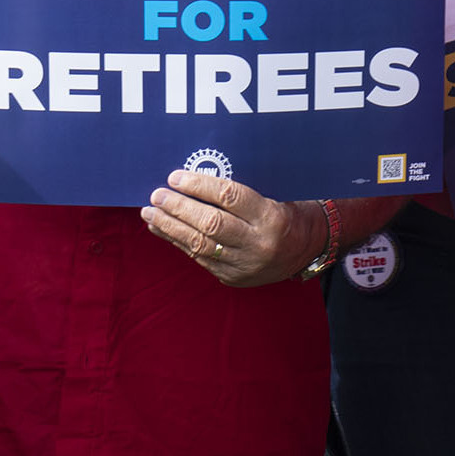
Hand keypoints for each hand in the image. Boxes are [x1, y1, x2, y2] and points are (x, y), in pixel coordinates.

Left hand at [142, 170, 327, 285]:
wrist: (304, 249)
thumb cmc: (284, 213)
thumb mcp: (272, 196)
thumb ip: (238, 192)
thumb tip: (193, 179)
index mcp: (270, 216)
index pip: (229, 197)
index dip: (199, 186)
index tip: (176, 177)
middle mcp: (257, 243)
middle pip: (211, 223)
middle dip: (179, 208)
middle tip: (157, 195)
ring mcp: (244, 264)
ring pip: (199, 244)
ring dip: (170, 227)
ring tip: (150, 212)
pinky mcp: (232, 278)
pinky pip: (199, 258)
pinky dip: (177, 241)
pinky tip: (161, 229)